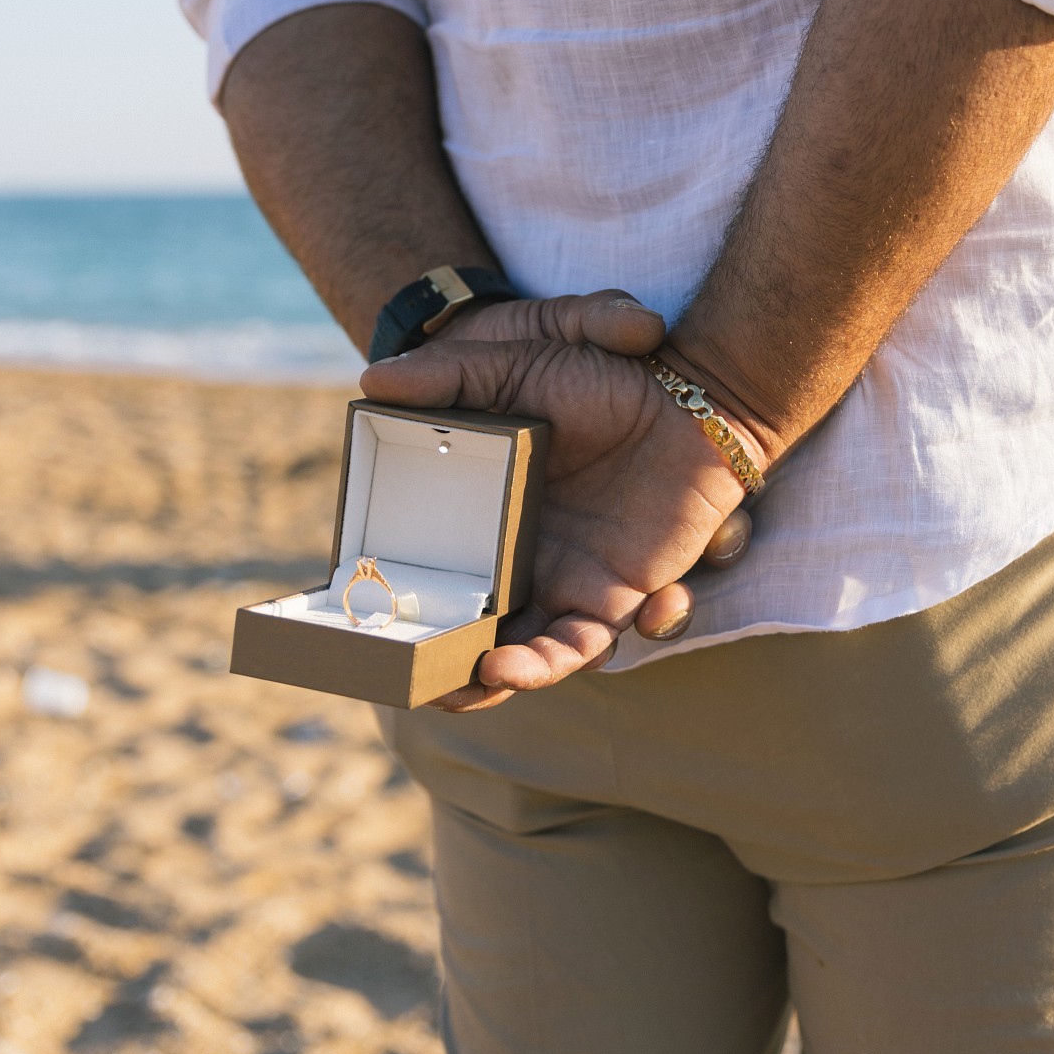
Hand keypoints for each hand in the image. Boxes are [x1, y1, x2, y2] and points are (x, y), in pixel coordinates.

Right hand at [359, 309, 764, 712]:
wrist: (690, 397)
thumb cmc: (604, 378)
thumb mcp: (516, 366)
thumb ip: (448, 375)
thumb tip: (370, 381)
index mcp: (494, 513)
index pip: (443, 568)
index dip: (409, 602)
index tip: (364, 624)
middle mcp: (527, 556)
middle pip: (474, 626)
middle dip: (439, 665)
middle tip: (398, 682)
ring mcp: (569, 581)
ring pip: (521, 651)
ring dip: (485, 678)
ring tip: (451, 688)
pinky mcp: (614, 596)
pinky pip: (576, 644)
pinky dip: (542, 664)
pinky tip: (507, 666)